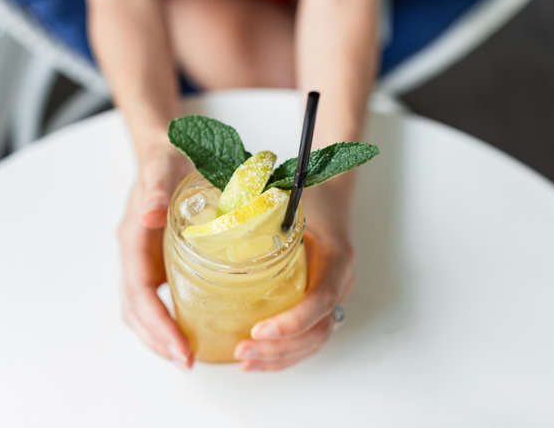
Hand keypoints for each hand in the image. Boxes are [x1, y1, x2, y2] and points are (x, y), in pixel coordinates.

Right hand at [118, 144, 192, 368]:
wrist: (163, 152)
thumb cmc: (167, 160)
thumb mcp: (164, 168)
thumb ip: (156, 188)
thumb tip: (149, 212)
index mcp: (133, 237)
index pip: (138, 291)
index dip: (156, 321)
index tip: (179, 346)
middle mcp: (133, 254)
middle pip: (135, 309)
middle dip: (157, 339)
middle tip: (186, 361)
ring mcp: (142, 261)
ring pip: (141, 309)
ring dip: (159, 336)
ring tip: (187, 357)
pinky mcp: (156, 263)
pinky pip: (154, 299)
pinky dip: (167, 321)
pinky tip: (190, 332)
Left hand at [234, 177, 355, 370]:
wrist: (331, 192)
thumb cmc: (309, 193)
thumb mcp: (289, 196)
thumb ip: (260, 206)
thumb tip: (213, 215)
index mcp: (335, 256)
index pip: (322, 298)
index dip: (294, 320)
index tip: (259, 329)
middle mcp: (339, 281)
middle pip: (318, 329)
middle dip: (281, 348)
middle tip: (243, 350)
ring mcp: (332, 295)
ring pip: (314, 340)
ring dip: (280, 357)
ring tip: (245, 362)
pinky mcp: (319, 302)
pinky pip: (308, 337)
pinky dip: (284, 354)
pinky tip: (257, 360)